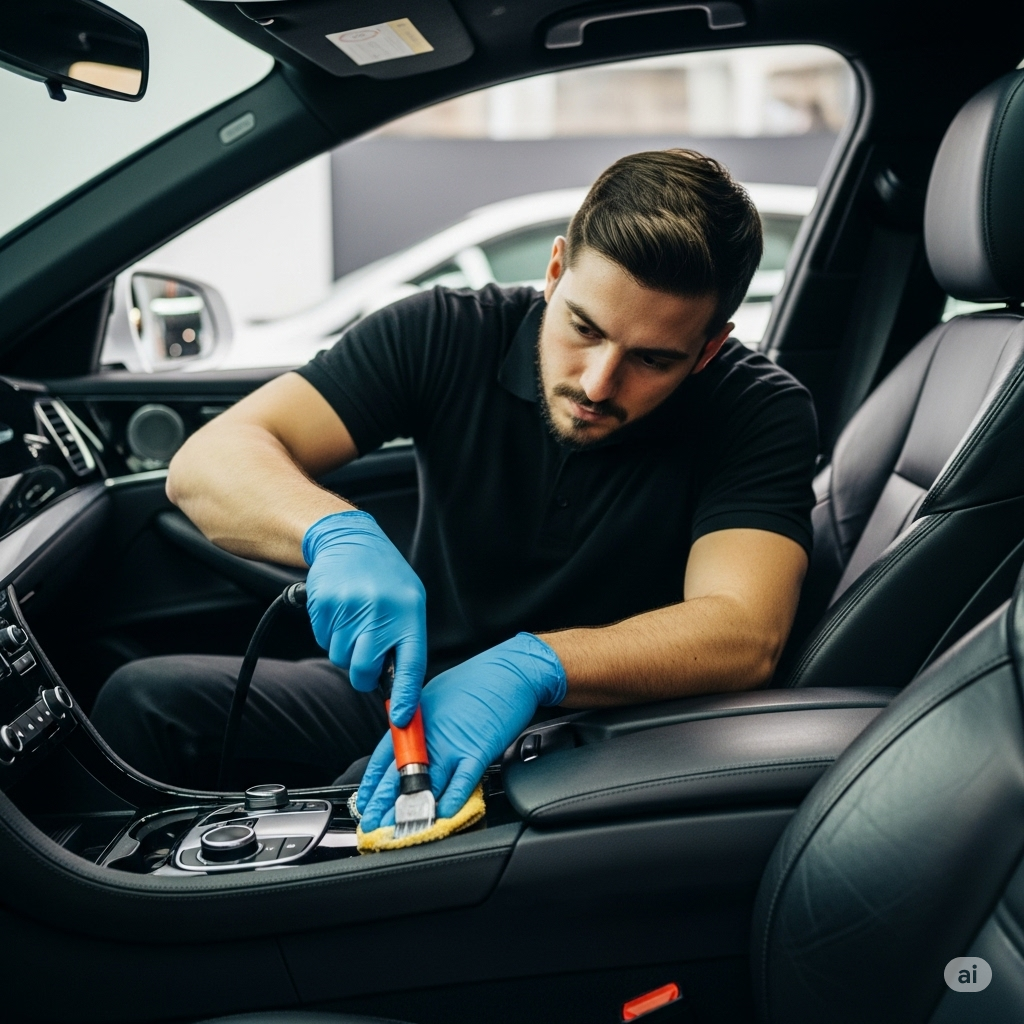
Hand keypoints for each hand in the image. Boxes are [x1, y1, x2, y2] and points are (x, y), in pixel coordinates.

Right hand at [303, 510, 425, 725]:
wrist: (350, 539)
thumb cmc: (384, 575)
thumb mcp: (409, 601)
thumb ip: (405, 640)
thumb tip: (400, 685)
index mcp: (409, 613)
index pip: (411, 666)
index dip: (406, 697)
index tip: (401, 719)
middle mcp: (380, 612)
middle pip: (364, 670)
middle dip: (362, 673)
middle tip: (365, 656)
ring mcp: (350, 608)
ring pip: (341, 657)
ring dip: (346, 648)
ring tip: (355, 619)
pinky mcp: (325, 605)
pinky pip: (324, 640)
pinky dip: (330, 632)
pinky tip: (341, 610)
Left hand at [356, 633, 566, 829]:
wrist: (512, 670)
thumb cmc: (478, 680)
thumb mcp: (435, 696)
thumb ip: (421, 723)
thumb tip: (412, 744)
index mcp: (415, 718)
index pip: (384, 756)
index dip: (372, 783)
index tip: (364, 802)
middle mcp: (429, 732)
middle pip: (398, 774)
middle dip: (383, 803)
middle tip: (371, 824)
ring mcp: (452, 743)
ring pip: (425, 783)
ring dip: (410, 810)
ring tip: (398, 831)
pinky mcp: (478, 750)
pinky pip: (461, 782)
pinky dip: (451, 800)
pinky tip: (441, 815)